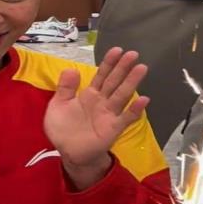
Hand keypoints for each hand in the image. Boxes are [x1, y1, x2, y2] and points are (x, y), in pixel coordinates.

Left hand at [44, 48, 148, 170]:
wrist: (68, 153)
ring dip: (132, 82)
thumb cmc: (63, 129)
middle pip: (114, 81)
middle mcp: (102, 102)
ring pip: (122, 95)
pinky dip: (135, 110)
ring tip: (141, 68)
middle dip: (123, 67)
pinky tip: (144, 100)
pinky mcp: (113, 128)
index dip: (109, 63)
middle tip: (133, 54)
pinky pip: (126, 118)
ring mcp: (109, 114)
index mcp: (89, 94)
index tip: (117, 50)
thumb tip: (71, 68)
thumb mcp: (58, 105)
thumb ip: (65, 88)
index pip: (101, 75)